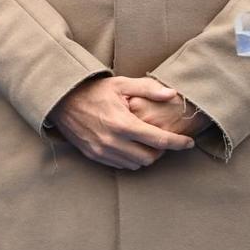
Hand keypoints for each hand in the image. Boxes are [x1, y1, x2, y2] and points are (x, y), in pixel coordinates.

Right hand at [49, 77, 195, 170]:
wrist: (61, 100)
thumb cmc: (93, 90)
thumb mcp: (121, 84)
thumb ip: (148, 89)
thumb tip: (173, 94)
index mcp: (123, 124)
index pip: (160, 141)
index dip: (179, 143)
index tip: (188, 142)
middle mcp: (112, 141)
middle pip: (150, 158)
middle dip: (161, 151)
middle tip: (163, 139)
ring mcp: (101, 150)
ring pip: (136, 164)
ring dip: (146, 156)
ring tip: (147, 143)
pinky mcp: (93, 155)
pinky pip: (120, 165)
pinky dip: (130, 159)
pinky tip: (130, 146)